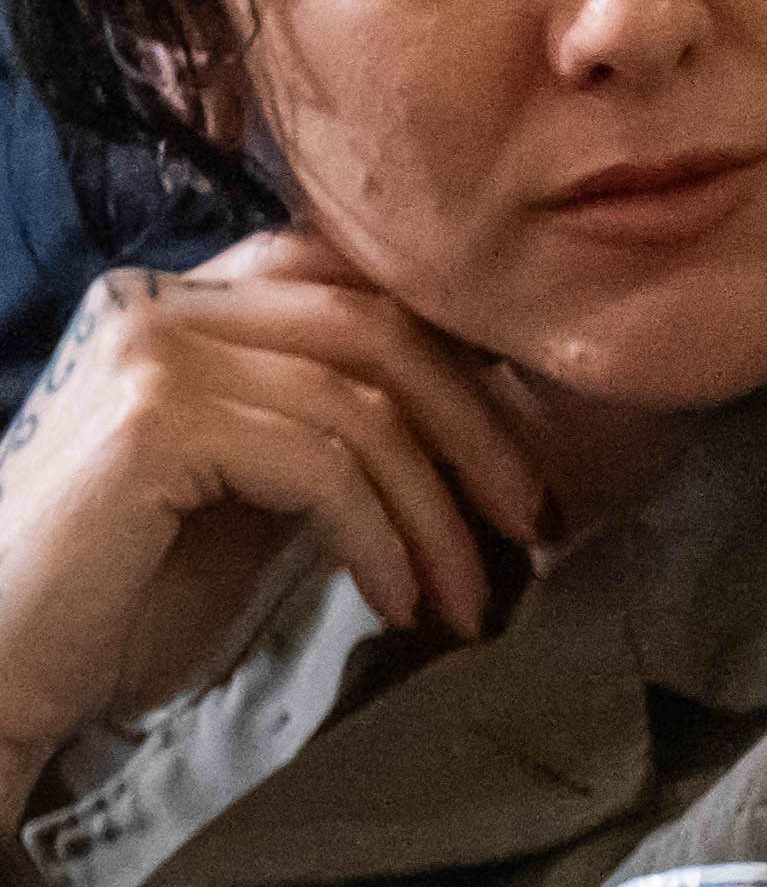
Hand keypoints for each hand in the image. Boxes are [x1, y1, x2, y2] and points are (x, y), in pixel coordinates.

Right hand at [0, 231, 549, 793]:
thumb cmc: (114, 594)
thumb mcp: (251, 493)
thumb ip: (330, 434)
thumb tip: (476, 430)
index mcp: (187, 302)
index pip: (358, 283)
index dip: (459, 358)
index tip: (520, 453)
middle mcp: (165, 301)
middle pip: (382, 329)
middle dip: (480, 433)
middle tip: (533, 527)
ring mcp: (155, 349)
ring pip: (366, 405)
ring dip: (438, 512)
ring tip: (471, 597)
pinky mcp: (155, 419)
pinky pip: (323, 466)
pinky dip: (383, 540)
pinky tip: (400, 602)